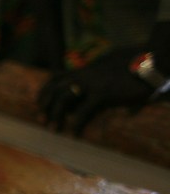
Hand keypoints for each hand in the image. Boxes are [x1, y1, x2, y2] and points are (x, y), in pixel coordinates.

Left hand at [38, 47, 152, 133]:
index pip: (58, 76)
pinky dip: (76, 124)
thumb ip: (110, 79)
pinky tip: (74, 134)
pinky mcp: (103, 94)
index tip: (39, 102)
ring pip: (64, 98)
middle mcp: (87, 73)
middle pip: (56, 87)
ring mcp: (93, 83)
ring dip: (56, 114)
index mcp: (88, 68)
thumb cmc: (138, 64)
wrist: (153, 59)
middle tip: (40, 118)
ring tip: (53, 128)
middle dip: (45, 102)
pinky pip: (83, 112)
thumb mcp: (118, 68)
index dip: (46, 89)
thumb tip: (117, 99)